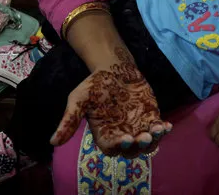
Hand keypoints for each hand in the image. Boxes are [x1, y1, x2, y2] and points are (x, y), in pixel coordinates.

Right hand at [50, 47, 171, 157]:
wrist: (115, 68)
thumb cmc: (95, 84)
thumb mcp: (78, 99)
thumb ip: (69, 120)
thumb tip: (53, 142)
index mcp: (105, 134)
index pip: (112, 148)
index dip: (119, 146)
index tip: (126, 139)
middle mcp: (122, 135)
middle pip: (132, 150)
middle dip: (139, 145)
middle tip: (144, 136)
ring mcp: (138, 127)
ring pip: (148, 143)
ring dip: (154, 140)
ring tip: (158, 130)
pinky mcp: (150, 118)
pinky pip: (158, 129)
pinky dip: (163, 130)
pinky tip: (166, 125)